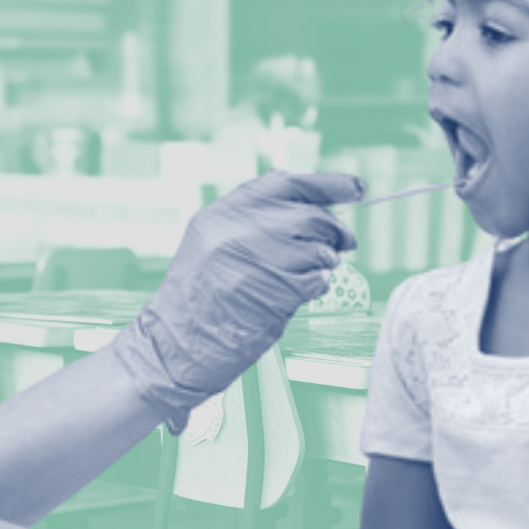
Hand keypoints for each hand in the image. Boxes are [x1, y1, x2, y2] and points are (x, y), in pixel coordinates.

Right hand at [111, 170, 362, 430]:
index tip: (356, 188)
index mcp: (222, 213)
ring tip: (308, 273)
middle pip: (310, 216)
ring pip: (319, 250)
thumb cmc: (197, 297)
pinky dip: (318, 286)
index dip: (327, 183)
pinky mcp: (273, 294)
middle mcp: (238, 231)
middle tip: (344, 244)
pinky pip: (316, 281)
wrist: (172, 345)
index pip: (286, 183)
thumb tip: (313, 204)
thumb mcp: (212, 241)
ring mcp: (256, 263)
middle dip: (335, 230)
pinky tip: (300, 294)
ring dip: (325, 262)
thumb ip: (254, 219)